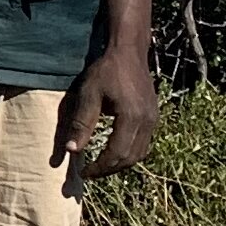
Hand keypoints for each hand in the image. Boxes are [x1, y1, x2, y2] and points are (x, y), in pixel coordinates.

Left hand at [54, 45, 159, 187]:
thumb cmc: (106, 71)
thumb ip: (82, 124)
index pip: (116, 154)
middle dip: (109, 169)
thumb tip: (71, 151)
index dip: (99, 167)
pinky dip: (129, 153)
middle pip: (130, 158)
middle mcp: (147, 122)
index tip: (84, 172)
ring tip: (100, 166)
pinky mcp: (154, 116)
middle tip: (90, 173)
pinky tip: (114, 151)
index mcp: (131, 118)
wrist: (129, 52)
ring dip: (120, 163)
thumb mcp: (88, 95)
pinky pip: (144, 143)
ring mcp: (153, 119)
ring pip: (140, 153)